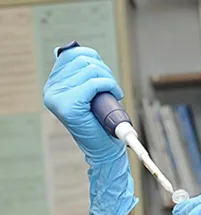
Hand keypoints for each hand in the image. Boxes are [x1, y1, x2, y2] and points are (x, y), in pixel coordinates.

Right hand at [43, 46, 125, 164]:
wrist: (104, 148)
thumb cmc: (100, 121)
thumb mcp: (88, 93)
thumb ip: (79, 74)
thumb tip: (74, 48)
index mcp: (53, 85)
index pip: (70, 55)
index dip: (93, 58)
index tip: (103, 72)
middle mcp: (51, 90)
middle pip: (82, 60)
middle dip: (103, 69)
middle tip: (111, 86)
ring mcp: (58, 98)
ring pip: (90, 70)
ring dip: (109, 78)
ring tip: (113, 92)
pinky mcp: (69, 106)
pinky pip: (94, 84)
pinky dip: (110, 86)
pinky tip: (115, 94)